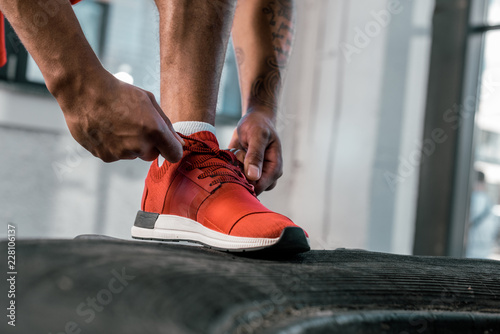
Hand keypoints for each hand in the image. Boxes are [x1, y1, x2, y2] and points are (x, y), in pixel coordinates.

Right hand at [54, 70, 183, 162]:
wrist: (83, 92)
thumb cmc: (119, 93)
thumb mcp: (148, 101)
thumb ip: (166, 125)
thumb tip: (178, 143)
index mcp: (154, 131)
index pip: (174, 155)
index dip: (172, 149)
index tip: (167, 143)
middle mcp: (138, 146)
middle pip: (152, 155)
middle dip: (148, 143)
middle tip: (134, 124)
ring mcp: (120, 154)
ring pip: (133, 154)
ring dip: (129, 143)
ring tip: (116, 122)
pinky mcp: (105, 156)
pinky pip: (116, 155)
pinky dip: (113, 145)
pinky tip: (106, 128)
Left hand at [229, 109, 282, 194]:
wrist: (253, 119)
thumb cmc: (259, 125)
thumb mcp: (258, 136)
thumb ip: (255, 156)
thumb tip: (253, 176)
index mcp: (274, 169)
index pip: (260, 186)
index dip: (246, 181)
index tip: (237, 166)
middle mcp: (265, 175)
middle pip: (248, 187)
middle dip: (238, 174)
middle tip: (238, 155)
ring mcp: (254, 174)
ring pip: (239, 182)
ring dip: (233, 168)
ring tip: (237, 152)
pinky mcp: (243, 171)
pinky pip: (232, 175)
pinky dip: (229, 165)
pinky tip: (234, 152)